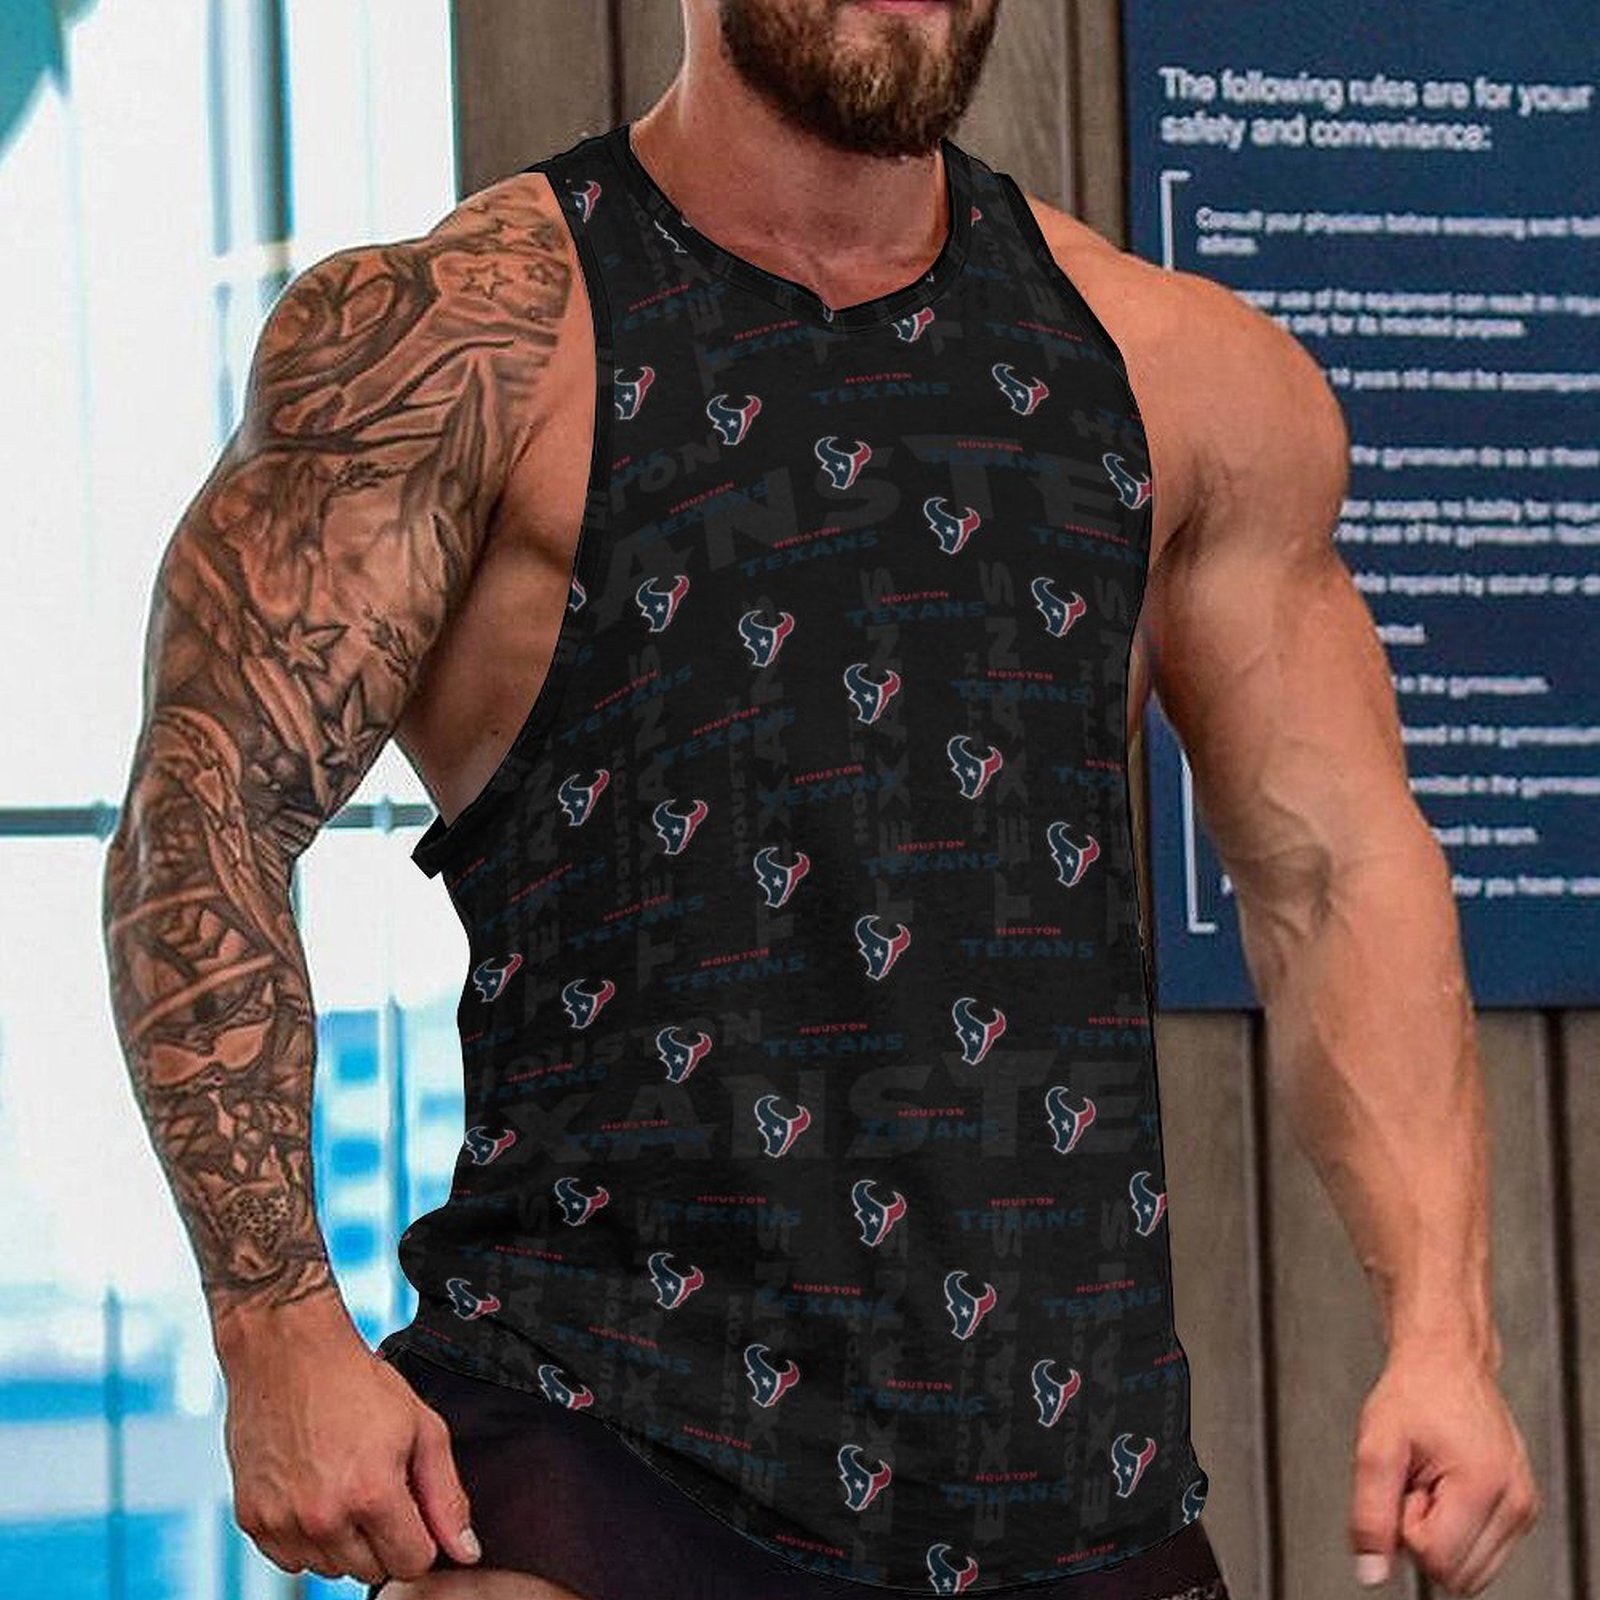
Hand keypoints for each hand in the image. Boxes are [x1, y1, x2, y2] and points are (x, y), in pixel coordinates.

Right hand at [217, 1300, 481, 1583]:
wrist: (289, 1352)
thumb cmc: (355, 1382)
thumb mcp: (422, 1427)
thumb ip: (447, 1497)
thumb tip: (466, 1552)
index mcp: (372, 1494)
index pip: (411, 1563)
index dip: (419, 1537)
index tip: (411, 1508)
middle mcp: (324, 1517)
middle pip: (370, 1571)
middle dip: (382, 1538)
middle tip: (374, 1485)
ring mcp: (284, 1522)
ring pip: (329, 1570)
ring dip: (342, 1540)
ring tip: (341, 1483)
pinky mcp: (252, 1520)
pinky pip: (290, 1560)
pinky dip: (305, 1537)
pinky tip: (312, 1491)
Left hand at [1348, 1337, 1538, 1595]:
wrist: (1445, 1361)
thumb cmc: (1415, 1392)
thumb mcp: (1375, 1446)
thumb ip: (1369, 1514)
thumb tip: (1371, 1572)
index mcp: (1483, 1484)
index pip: (1436, 1559)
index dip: (1406, 1526)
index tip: (1405, 1483)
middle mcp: (1514, 1502)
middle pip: (1456, 1573)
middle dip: (1423, 1535)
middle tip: (1417, 1482)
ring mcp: (1522, 1507)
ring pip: (1470, 1571)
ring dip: (1439, 1534)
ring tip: (1431, 1483)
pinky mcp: (1520, 1509)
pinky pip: (1481, 1553)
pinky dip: (1456, 1529)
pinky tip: (1446, 1488)